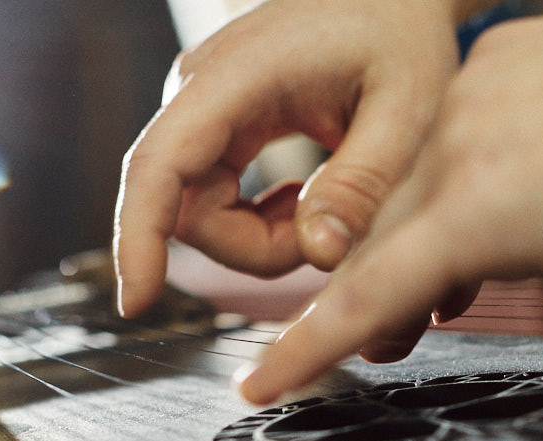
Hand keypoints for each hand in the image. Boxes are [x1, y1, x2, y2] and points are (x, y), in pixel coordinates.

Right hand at [112, 0, 471, 316]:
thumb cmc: (400, 36)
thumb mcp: (406, 111)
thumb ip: (361, 185)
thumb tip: (320, 256)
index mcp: (235, 78)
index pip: (159, 166)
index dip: (139, 238)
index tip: (135, 302)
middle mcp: (200, 93)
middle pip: (189, 211)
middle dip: (258, 248)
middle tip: (337, 232)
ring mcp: (205, 112)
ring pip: (205, 215)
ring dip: (267, 238)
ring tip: (335, 206)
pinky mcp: (219, 130)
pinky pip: (221, 202)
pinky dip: (267, 223)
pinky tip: (312, 199)